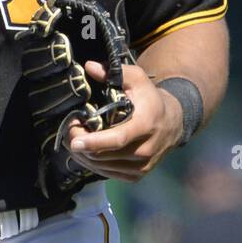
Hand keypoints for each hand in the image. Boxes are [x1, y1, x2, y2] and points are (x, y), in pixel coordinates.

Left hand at [64, 62, 182, 182]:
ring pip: (102, 166)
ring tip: (74, 138)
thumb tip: (89, 67)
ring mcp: (142, 165)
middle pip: (104, 154)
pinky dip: (92, 163)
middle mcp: (145, 149)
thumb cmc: (149, 98)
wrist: (173, 122)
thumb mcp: (136, 79)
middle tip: (68, 129)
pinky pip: (107, 173)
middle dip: (80, 144)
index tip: (74, 140)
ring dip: (83, 154)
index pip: (117, 139)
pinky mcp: (137, 175)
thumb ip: (114, 72)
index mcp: (145, 125)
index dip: (93, 141)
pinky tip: (86, 150)